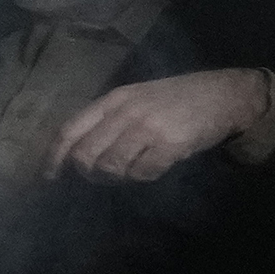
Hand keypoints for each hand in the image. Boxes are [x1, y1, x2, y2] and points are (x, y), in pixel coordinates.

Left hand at [52, 66, 274, 182]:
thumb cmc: (177, 99)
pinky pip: (142, 172)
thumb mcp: (137, 98)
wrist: (225, 95)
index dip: (55, 157)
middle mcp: (126, 111)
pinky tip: (152, 169)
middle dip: (88, 173)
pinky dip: (142, 177)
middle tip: (102, 177)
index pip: (70, 130)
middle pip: (86, 154)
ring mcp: (148, 126)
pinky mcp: (170, 142)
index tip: (49, 176)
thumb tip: (79, 153)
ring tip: (130, 172)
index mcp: (113, 99)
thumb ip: (109, 120)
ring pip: (111, 166)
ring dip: (116, 178)